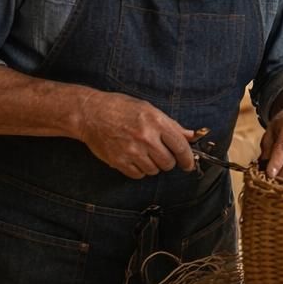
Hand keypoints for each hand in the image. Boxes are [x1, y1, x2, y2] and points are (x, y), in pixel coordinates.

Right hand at [74, 90, 194, 178]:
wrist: (90, 113)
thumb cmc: (120, 108)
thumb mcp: (149, 110)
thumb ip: (172, 125)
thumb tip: (191, 136)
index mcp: (156, 122)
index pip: (181, 147)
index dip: (188, 159)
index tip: (188, 164)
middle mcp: (146, 138)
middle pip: (168, 163)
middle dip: (168, 161)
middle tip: (160, 153)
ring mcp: (132, 151)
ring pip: (154, 170)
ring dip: (153, 165)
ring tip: (143, 152)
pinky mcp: (119, 161)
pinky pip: (138, 175)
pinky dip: (139, 170)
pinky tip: (134, 158)